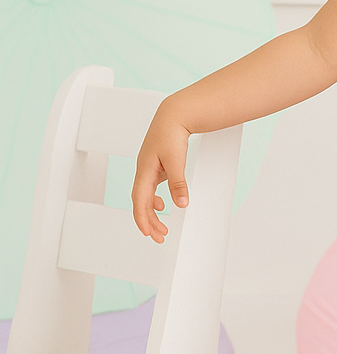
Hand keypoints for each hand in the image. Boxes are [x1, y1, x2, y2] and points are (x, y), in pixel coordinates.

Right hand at [132, 104, 190, 241]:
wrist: (174, 115)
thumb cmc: (171, 133)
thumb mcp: (176, 160)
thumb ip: (178, 183)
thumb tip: (181, 203)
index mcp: (144, 171)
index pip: (139, 201)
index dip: (143, 219)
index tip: (149, 234)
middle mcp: (143, 171)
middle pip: (141, 202)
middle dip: (148, 221)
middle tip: (160, 237)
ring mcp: (148, 169)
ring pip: (145, 197)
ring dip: (152, 213)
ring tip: (161, 227)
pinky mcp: (156, 166)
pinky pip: (151, 189)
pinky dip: (154, 200)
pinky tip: (162, 204)